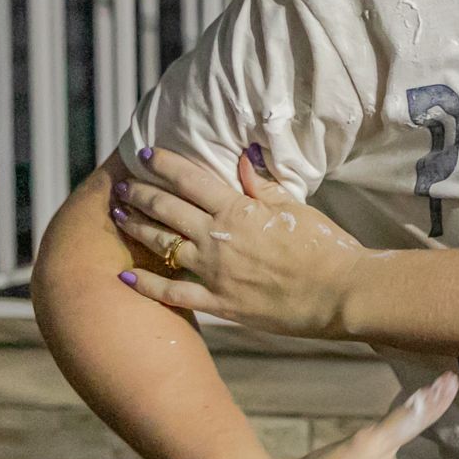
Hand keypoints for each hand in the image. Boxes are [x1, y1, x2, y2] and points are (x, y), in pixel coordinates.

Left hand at [111, 146, 364, 336]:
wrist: (339, 292)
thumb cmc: (324, 247)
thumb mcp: (294, 206)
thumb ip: (262, 184)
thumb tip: (244, 155)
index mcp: (238, 210)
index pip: (190, 179)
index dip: (163, 164)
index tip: (144, 155)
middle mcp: (218, 238)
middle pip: (166, 210)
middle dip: (140, 194)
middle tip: (122, 186)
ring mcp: (215, 272)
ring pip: (163, 246)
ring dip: (137, 230)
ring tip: (119, 217)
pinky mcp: (220, 303)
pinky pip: (174, 294)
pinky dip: (147, 285)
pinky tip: (126, 277)